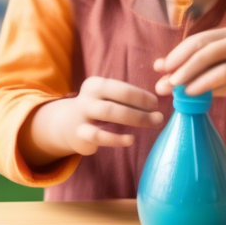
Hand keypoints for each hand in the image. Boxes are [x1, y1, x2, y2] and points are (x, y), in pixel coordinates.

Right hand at [20, 76, 163, 165]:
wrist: (67, 125)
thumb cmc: (97, 109)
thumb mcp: (107, 98)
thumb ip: (127, 98)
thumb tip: (158, 100)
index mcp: (96, 85)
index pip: (120, 87)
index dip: (140, 95)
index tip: (156, 103)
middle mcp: (87, 97)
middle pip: (116, 98)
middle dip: (141, 108)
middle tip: (158, 117)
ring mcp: (82, 115)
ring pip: (108, 112)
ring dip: (134, 118)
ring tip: (151, 124)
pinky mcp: (80, 134)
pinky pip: (98, 135)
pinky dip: (116, 138)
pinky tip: (130, 139)